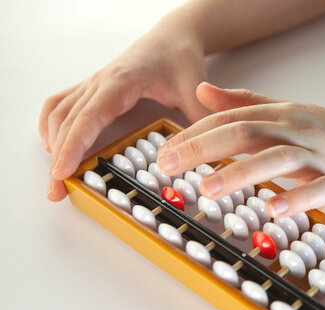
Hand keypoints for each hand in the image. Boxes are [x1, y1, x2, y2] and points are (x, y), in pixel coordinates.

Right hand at [40, 19, 208, 201]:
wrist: (172, 37)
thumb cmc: (180, 59)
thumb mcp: (194, 90)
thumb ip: (201, 121)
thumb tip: (207, 155)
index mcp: (123, 81)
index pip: (90, 115)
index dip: (74, 145)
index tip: (61, 172)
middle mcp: (100, 82)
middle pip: (67, 121)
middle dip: (58, 158)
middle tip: (55, 191)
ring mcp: (93, 84)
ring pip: (58, 114)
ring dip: (52, 145)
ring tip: (55, 177)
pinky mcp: (92, 89)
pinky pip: (60, 105)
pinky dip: (52, 127)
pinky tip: (56, 146)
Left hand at [157, 83, 324, 215]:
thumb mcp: (287, 113)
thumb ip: (245, 103)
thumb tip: (203, 91)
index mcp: (281, 116)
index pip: (231, 120)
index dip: (195, 134)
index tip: (164, 152)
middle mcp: (297, 132)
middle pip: (247, 134)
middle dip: (204, 148)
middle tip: (168, 165)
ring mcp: (320, 157)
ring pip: (278, 159)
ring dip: (242, 173)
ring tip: (209, 188)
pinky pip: (317, 191)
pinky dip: (295, 198)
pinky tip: (273, 209)